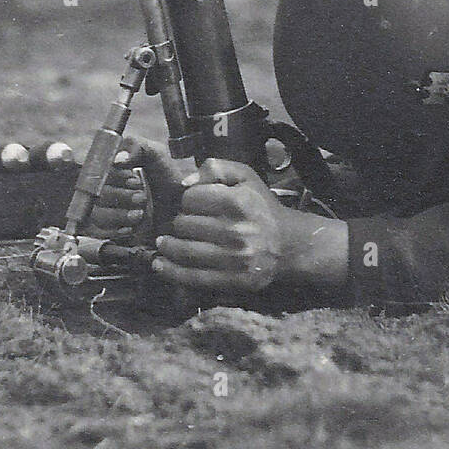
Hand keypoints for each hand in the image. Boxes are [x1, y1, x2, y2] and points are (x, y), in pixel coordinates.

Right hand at [83, 135, 193, 239]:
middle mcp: (107, 188)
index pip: (100, 171)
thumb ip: (137, 147)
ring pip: (97, 214)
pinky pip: (99, 232)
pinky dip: (115, 231)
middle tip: (142, 198)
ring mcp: (107, 209)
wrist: (180, 209)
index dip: (116, 177)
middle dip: (122, 197)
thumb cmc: (167, 180)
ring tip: (139, 214)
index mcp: (113, 169)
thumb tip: (118, 159)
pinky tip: (131, 228)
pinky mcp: (109, 228)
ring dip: (119, 215)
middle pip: (98, 194)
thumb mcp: (156, 155)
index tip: (135, 180)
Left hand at [151, 157, 287, 296]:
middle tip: (178, 225)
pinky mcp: (234, 280)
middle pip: (184, 225)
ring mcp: (234, 258)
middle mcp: (235, 230)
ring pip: (185, 251)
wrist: (288, 245)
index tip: (190, 206)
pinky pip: (194, 277)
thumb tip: (184, 182)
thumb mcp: (245, 176)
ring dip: (167, 248)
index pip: (190, 199)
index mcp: (236, 201)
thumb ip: (215, 168)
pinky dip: (172, 272)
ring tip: (162, 244)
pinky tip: (160, 265)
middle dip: (177, 224)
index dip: (186, 201)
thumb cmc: (261, 207)